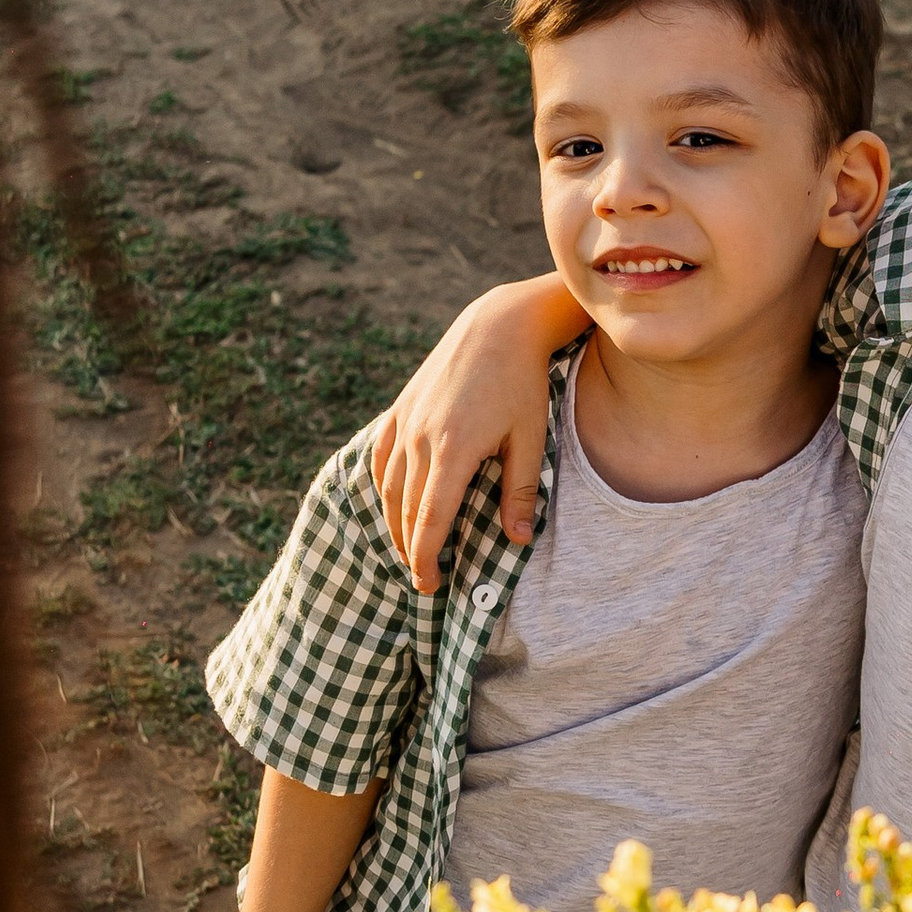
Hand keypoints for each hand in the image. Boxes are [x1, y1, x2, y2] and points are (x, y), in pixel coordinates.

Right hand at [369, 278, 584, 593]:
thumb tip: (518, 541)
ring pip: (388, 486)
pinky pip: (381, 455)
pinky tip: (393, 503)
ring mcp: (406, 420)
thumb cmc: (523, 383)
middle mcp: (420, 437)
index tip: (429, 585)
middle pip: (406, 509)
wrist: (499, 325)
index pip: (430, 519)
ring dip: (395, 523)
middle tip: (423, 580)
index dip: (426, 558)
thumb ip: (520, 491)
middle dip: (412, 549)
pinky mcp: (402, 406)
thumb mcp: (530, 437)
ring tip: (409, 550)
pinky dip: (383, 485)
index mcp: (453, 449)